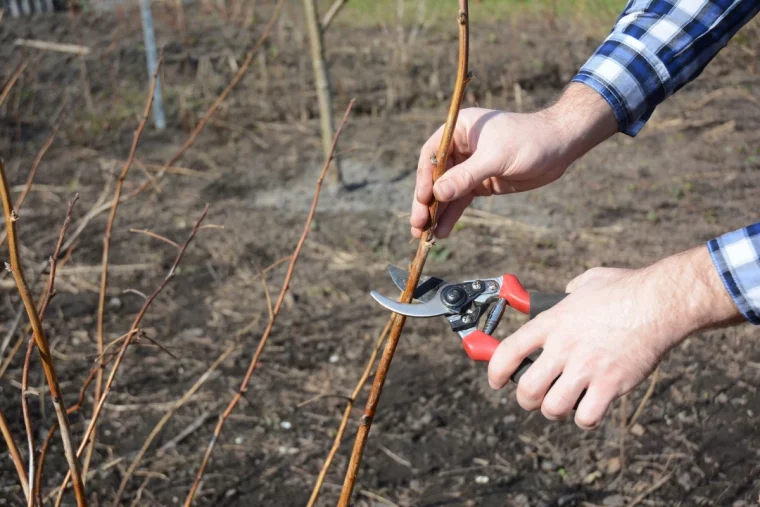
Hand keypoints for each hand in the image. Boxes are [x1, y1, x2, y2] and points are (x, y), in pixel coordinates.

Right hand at [410, 83, 618, 238]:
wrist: (560, 146)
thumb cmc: (530, 140)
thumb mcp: (496, 157)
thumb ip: (466, 176)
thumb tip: (438, 194)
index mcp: (459, 130)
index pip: (432, 155)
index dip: (425, 179)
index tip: (423, 200)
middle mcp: (460, 147)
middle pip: (435, 177)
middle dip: (426, 202)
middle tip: (417, 225)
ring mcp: (469, 166)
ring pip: (446, 192)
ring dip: (436, 213)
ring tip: (424, 235)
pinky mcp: (480, 183)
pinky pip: (460, 200)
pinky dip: (451, 215)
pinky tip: (442, 231)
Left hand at [487, 246, 740, 429]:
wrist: (659, 301)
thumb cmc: (626, 288)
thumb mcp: (585, 282)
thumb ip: (567, 293)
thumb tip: (565, 295)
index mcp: (551, 322)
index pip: (507, 353)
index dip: (495, 372)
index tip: (496, 380)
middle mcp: (563, 347)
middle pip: (526, 390)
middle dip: (526, 400)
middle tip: (535, 398)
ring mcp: (586, 368)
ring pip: (553, 408)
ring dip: (556, 411)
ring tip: (564, 403)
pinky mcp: (611, 384)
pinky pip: (586, 417)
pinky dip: (585, 418)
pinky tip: (591, 407)